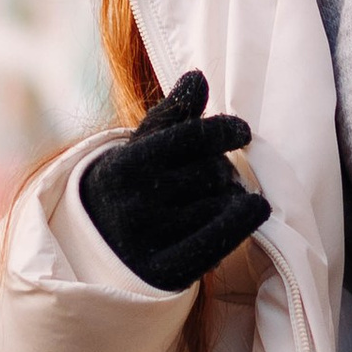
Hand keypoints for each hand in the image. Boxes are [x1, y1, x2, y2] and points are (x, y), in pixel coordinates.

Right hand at [77, 71, 271, 292]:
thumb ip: (172, 115)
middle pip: (210, 173)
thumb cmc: (131, 186)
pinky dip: (242, 221)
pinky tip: (255, 208)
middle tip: (216, 175)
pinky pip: (217, 241)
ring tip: (213, 199)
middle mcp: (134, 205)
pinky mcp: (165, 272)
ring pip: (219, 206)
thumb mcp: (142, 147)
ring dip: (229, 198)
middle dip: (221, 169)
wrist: (95, 248)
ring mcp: (150, 241)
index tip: (242, 132)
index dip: (223, 130)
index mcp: (124, 167)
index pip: (189, 138)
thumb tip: (197, 78)